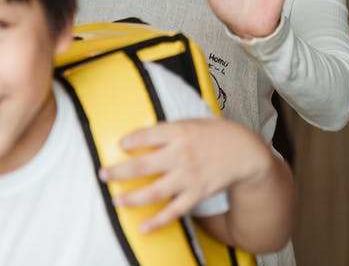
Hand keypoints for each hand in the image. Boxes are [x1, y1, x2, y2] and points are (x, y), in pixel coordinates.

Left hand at [98, 118, 270, 232]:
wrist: (245, 151)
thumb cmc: (215, 134)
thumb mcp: (191, 122)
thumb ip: (168, 130)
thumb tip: (140, 137)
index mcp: (179, 132)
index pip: (145, 136)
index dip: (128, 141)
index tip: (120, 145)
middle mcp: (181, 154)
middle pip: (142, 166)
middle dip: (118, 172)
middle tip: (102, 174)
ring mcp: (188, 176)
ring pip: (154, 192)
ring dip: (132, 198)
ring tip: (116, 200)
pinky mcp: (197, 193)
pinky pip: (174, 211)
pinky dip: (158, 221)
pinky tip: (143, 227)